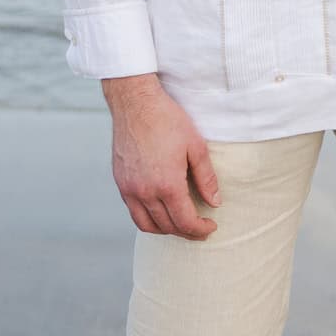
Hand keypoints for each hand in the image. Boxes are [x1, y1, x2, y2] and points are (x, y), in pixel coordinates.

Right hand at [102, 74, 222, 239]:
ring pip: (147, 225)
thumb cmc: (167, 120)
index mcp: (167, 184)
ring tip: (180, 223)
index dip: (201, 230)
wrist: (135, 103)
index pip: (185, 222)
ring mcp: (129, 188)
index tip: (211, 226)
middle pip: (167, 226)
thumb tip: (215, 202)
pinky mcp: (120, 182)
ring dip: (166, 229)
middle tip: (200, 227)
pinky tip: (160, 210)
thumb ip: (206, 178)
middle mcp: (145, 191)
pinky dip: (148, 218)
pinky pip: (133, 212)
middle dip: (186, 232)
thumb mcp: (196, 146)